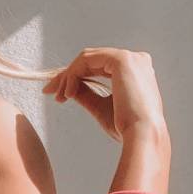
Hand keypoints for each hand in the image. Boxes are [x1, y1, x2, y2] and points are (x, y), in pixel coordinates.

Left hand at [42, 47, 166, 141]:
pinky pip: (87, 61)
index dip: (76, 77)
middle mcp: (136, 60)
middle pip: (91, 61)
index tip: (58, 93)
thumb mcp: (101, 107)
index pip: (99, 67)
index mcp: (136, 72)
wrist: (141, 135)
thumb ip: (86, 94)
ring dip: (68, 77)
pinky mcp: (122, 60)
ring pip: (87, 59)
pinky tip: (68, 93)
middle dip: (68, 76)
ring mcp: (130, 58)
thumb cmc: (126, 127)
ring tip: (59, 96)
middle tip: (50, 91)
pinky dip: (73, 75)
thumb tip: (70, 88)